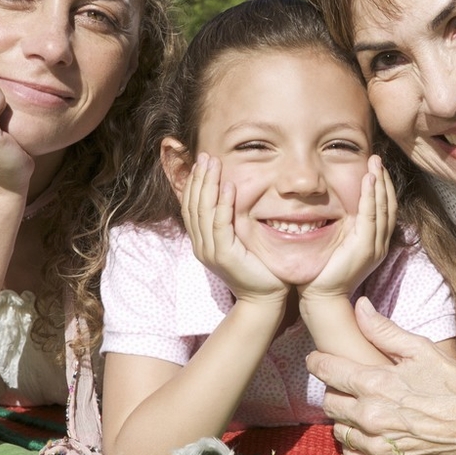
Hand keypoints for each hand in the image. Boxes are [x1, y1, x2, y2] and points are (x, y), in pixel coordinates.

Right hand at [181, 153, 288, 304]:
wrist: (265, 298)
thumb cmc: (258, 268)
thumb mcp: (240, 240)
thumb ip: (232, 221)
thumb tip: (233, 194)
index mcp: (202, 241)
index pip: (191, 206)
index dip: (194, 183)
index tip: (201, 162)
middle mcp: (200, 245)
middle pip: (193, 205)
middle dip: (198, 178)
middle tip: (205, 156)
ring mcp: (209, 251)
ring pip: (203, 211)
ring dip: (207, 185)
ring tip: (213, 164)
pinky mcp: (223, 256)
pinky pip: (220, 225)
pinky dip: (222, 205)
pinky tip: (227, 187)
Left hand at [298, 155, 396, 301]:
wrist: (322, 298)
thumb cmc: (323, 273)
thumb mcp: (337, 245)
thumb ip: (343, 229)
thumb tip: (336, 210)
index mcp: (375, 243)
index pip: (385, 210)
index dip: (383, 188)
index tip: (376, 169)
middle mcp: (379, 244)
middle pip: (389, 205)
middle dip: (384, 180)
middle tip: (378, 159)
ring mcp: (375, 246)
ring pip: (383, 208)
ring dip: (380, 183)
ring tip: (376, 163)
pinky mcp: (365, 248)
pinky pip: (371, 216)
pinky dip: (371, 196)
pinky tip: (369, 180)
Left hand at [308, 298, 455, 454]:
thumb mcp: (422, 350)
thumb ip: (384, 330)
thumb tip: (359, 307)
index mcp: (375, 384)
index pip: (327, 371)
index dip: (317, 363)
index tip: (316, 360)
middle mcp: (371, 418)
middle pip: (329, 404)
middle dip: (335, 392)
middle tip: (349, 387)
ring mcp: (379, 448)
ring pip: (340, 433)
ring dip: (346, 421)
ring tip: (364, 412)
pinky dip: (356, 450)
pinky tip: (371, 439)